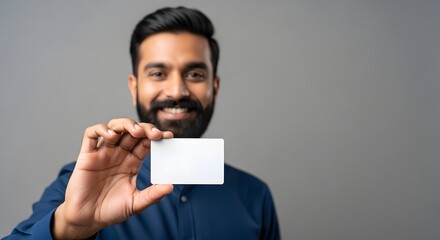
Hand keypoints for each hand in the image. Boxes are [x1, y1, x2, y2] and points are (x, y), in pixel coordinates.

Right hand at [53, 118, 172, 238]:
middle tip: (155, 134)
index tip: (168, 136)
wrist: (87, 219)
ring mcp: (103, 153)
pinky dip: (101, 129)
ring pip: (115, 127)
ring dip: (127, 124)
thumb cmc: (110, 210)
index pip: (146, 143)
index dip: (156, 137)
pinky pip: (91, 134)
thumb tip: (170, 186)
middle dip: (145, 128)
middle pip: (133, 131)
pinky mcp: (87, 155)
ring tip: (137, 132)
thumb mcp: (135, 203)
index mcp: (132, 163)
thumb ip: (152, 195)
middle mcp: (119, 154)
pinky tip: (112, 136)